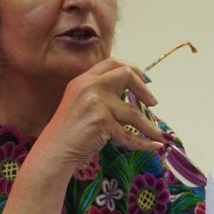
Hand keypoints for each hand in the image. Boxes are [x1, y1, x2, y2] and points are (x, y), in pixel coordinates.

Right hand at [28, 59, 167, 176]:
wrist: (54, 151)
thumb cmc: (68, 133)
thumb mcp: (80, 104)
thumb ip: (99, 94)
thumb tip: (131, 93)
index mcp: (83, 79)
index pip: (113, 62)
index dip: (133, 69)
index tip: (145, 81)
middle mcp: (89, 86)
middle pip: (126, 75)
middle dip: (144, 90)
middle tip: (153, 103)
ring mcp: (95, 102)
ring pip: (133, 112)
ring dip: (150, 126)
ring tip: (159, 135)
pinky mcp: (102, 121)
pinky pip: (129, 134)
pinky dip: (144, 143)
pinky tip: (153, 146)